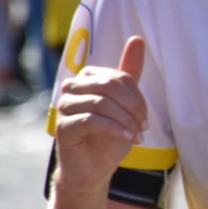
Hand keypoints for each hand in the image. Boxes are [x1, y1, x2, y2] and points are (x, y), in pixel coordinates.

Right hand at [52, 37, 148, 193]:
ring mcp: (64, 107)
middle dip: (132, 107)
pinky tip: (128, 139)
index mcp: (87, 78)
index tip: (145, 117)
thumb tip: (137, 39)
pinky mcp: (62, 126)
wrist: (94, 169)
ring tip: (137, 135)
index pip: (118, 77)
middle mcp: (72, 88)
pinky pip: (91, 120)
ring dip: (125, 120)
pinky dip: (115, 128)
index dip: (136, 97)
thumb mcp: (125, 105)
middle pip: (109, 86)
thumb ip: (130, 74)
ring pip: (101, 102)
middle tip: (143, 126)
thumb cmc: (109, 135)